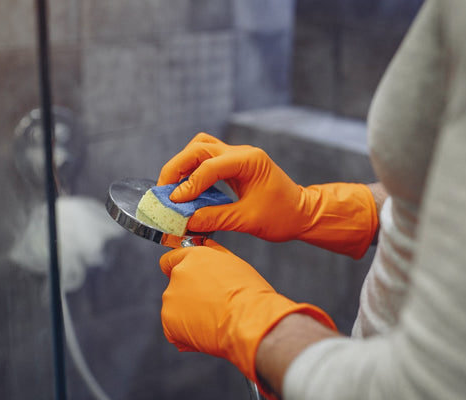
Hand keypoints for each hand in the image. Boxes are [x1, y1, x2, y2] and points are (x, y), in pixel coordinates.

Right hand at [158, 133, 378, 257]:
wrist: (302, 213)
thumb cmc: (282, 216)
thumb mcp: (247, 221)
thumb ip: (215, 218)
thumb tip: (186, 220)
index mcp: (250, 161)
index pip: (210, 166)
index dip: (189, 184)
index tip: (174, 201)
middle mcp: (242, 153)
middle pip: (199, 148)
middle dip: (177, 167)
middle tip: (163, 190)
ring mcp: (237, 156)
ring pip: (201, 148)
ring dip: (183, 164)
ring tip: (171, 187)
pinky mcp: (234, 165)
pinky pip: (207, 159)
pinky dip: (192, 170)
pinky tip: (186, 188)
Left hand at [159, 240, 334, 381]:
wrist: (256, 322)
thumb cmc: (254, 293)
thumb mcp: (233, 263)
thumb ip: (213, 255)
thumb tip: (203, 245)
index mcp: (193, 256)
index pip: (172, 255)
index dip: (182, 264)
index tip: (188, 272)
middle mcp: (177, 275)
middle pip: (176, 280)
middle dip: (190, 289)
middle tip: (213, 301)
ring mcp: (172, 300)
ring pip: (177, 304)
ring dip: (190, 309)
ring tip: (216, 317)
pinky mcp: (172, 323)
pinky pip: (176, 326)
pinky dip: (187, 329)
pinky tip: (209, 331)